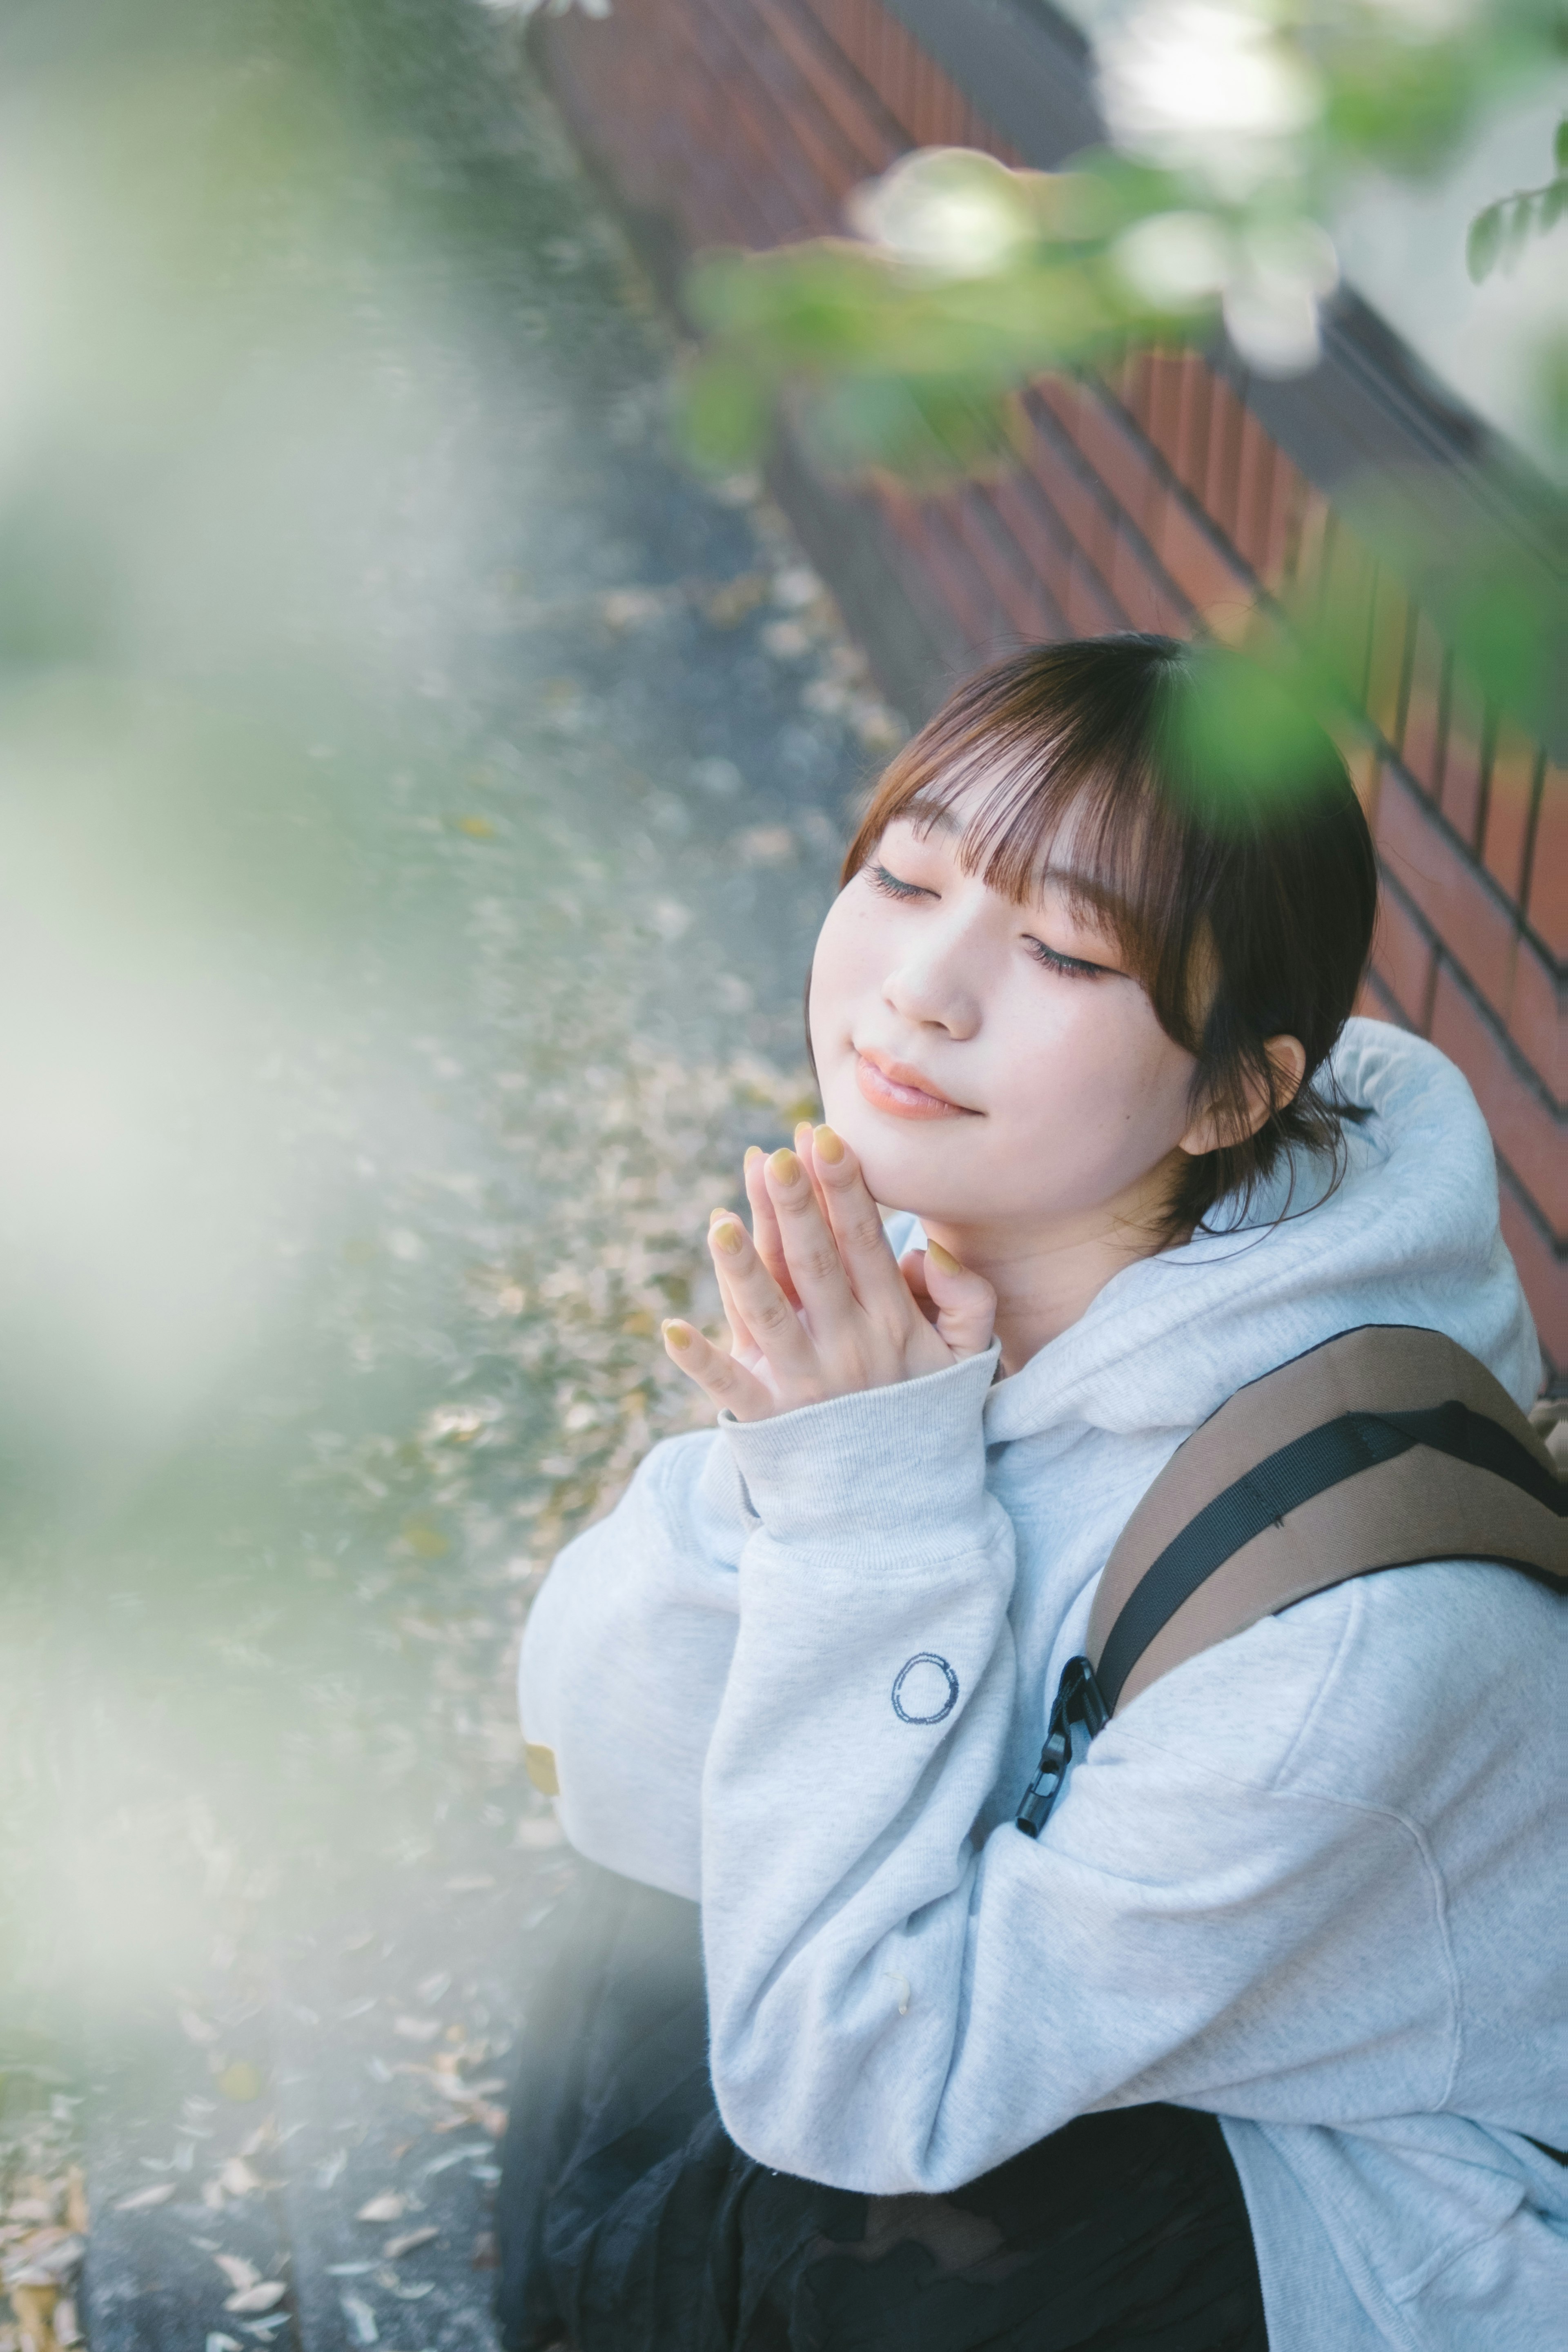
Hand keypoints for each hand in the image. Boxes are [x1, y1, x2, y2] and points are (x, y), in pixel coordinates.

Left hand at [661, 1123, 995, 1422]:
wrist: (898, 1511)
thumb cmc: (925, 1413)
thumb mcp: (965, 1358)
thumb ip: (967, 1300)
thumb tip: (930, 1250)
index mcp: (891, 1324)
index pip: (863, 1242)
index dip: (843, 1189)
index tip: (824, 1136)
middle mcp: (847, 1349)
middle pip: (814, 1265)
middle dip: (795, 1207)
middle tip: (775, 1155)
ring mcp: (804, 1385)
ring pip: (767, 1315)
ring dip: (741, 1269)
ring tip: (719, 1223)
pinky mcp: (767, 1421)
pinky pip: (730, 1389)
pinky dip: (699, 1362)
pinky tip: (670, 1331)